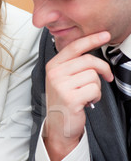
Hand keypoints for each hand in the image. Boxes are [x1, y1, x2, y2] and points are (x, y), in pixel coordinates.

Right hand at [44, 31, 112, 160]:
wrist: (59, 125)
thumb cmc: (64, 101)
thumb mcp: (64, 79)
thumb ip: (74, 64)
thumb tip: (93, 47)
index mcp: (53, 66)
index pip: (74, 47)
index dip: (91, 39)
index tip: (105, 34)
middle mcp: (55, 74)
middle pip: (88, 60)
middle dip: (102, 69)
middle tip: (107, 77)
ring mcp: (61, 86)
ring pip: (93, 75)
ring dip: (97, 87)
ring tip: (87, 95)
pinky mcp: (70, 98)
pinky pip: (94, 89)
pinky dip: (96, 96)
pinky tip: (87, 102)